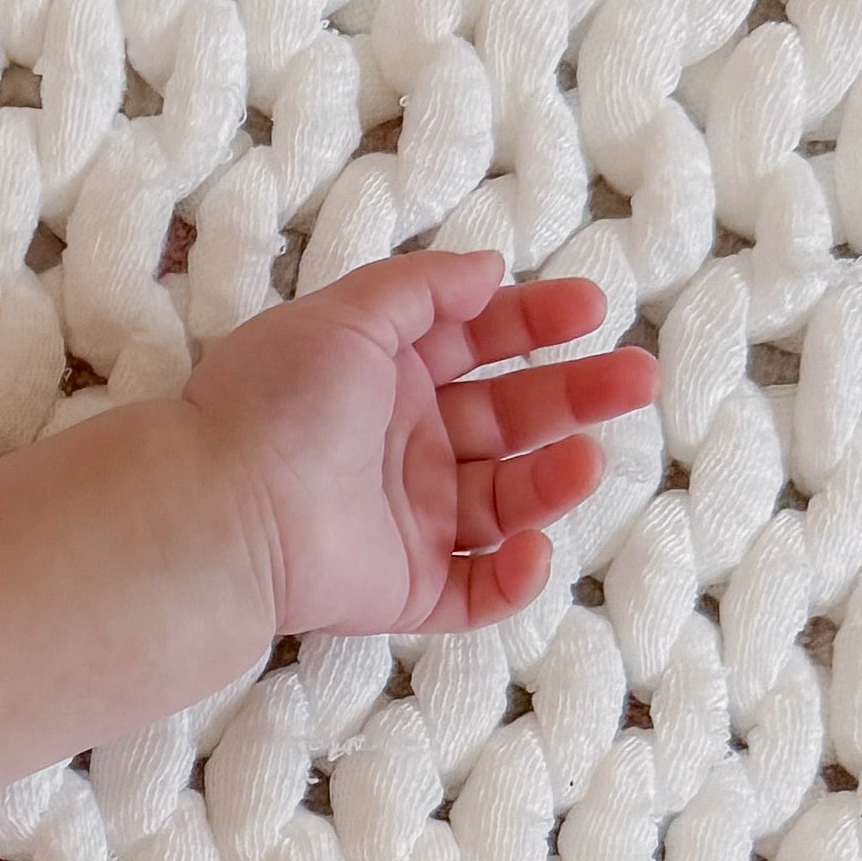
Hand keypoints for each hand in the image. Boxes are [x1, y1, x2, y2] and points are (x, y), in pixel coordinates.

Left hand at [183, 255, 660, 648]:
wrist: (224, 508)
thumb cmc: (275, 401)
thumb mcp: (347, 315)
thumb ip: (421, 288)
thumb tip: (490, 269)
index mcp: (386, 377)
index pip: (479, 343)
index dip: (537, 324)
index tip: (592, 308)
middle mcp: (403, 445)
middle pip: (511, 418)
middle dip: (577, 396)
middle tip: (637, 378)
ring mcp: (410, 519)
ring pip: (507, 501)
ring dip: (555, 479)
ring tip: (584, 459)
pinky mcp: (408, 588)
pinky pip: (478, 591)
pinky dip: (515, 578)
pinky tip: (533, 547)